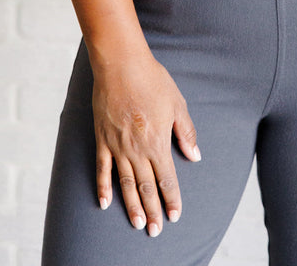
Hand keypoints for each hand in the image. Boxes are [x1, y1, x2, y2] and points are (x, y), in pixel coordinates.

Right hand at [92, 49, 200, 236]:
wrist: (121, 65)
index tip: (175, 216)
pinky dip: (103, 187)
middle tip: (155, 231)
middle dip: (153, 210)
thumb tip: (195, 156)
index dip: (171, 199)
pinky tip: (105, 203)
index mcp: (158, 142)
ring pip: (126, 183)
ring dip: (132, 206)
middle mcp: (137, 149)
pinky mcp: (102, 139)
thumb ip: (185, 133)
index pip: (167, 179)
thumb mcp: (177, 104)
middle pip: (146, 187)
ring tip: (137, 224)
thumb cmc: (152, 81)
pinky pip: (102, 169)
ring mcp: (117, 146)